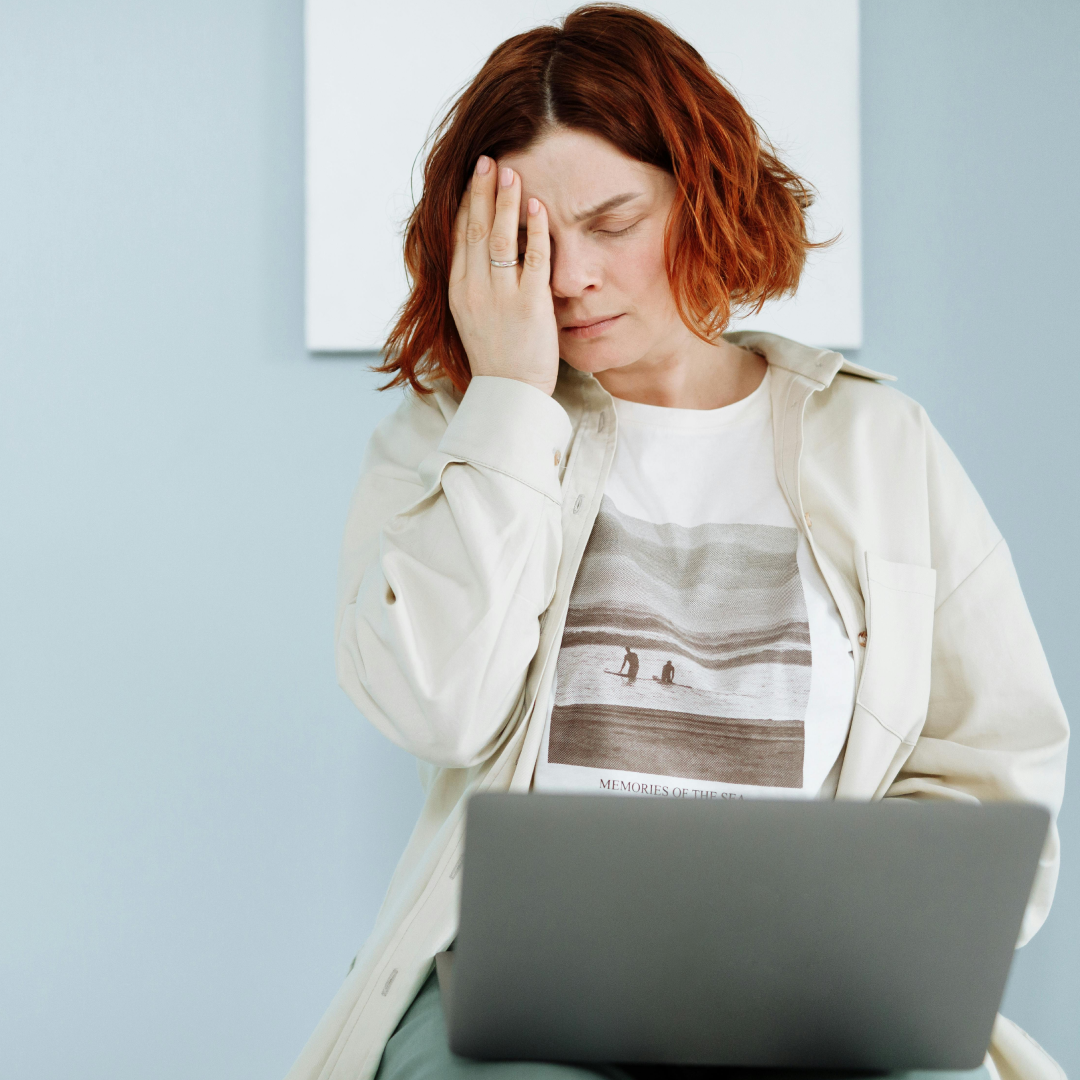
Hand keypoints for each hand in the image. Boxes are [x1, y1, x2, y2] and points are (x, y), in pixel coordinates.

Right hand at [448, 156, 558, 396]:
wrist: (509, 395)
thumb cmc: (496, 357)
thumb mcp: (472, 317)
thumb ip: (474, 284)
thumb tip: (477, 254)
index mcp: (458, 290)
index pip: (460, 236)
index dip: (467, 202)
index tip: (475, 176)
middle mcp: (474, 290)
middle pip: (476, 229)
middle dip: (482, 191)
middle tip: (489, 159)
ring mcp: (501, 297)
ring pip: (499, 238)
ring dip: (505, 202)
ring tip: (511, 172)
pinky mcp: (529, 307)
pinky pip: (532, 260)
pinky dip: (534, 231)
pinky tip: (538, 207)